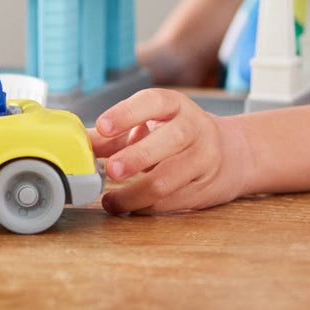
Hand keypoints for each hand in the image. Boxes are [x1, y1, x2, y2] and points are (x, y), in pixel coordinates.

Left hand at [89, 89, 251, 214]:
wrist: (232, 154)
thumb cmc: (177, 134)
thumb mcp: (150, 124)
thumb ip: (114, 134)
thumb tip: (78, 142)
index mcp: (176, 106)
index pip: (153, 101)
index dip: (127, 113)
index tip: (103, 127)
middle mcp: (194, 128)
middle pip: (170, 140)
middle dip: (137, 157)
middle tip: (111, 170)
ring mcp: (203, 159)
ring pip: (170, 179)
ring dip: (135, 193)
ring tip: (109, 200)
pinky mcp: (205, 188)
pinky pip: (172, 202)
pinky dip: (145, 207)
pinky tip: (128, 207)